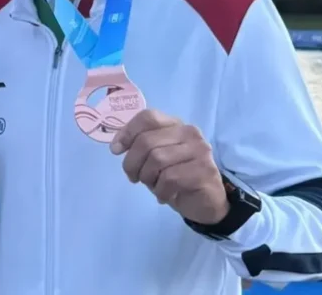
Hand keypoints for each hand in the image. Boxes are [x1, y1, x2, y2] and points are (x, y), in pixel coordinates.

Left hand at [111, 109, 229, 224]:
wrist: (205, 203)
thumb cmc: (175, 177)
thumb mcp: (153, 159)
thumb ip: (139, 147)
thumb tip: (116, 146)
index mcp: (176, 125)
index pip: (148, 117)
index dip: (127, 132)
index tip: (116, 150)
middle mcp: (190, 133)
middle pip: (147, 141)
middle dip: (132, 163)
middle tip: (133, 177)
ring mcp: (200, 151)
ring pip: (157, 159)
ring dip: (147, 178)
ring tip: (154, 186)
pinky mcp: (205, 171)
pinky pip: (170, 178)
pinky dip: (161, 191)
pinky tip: (165, 196)